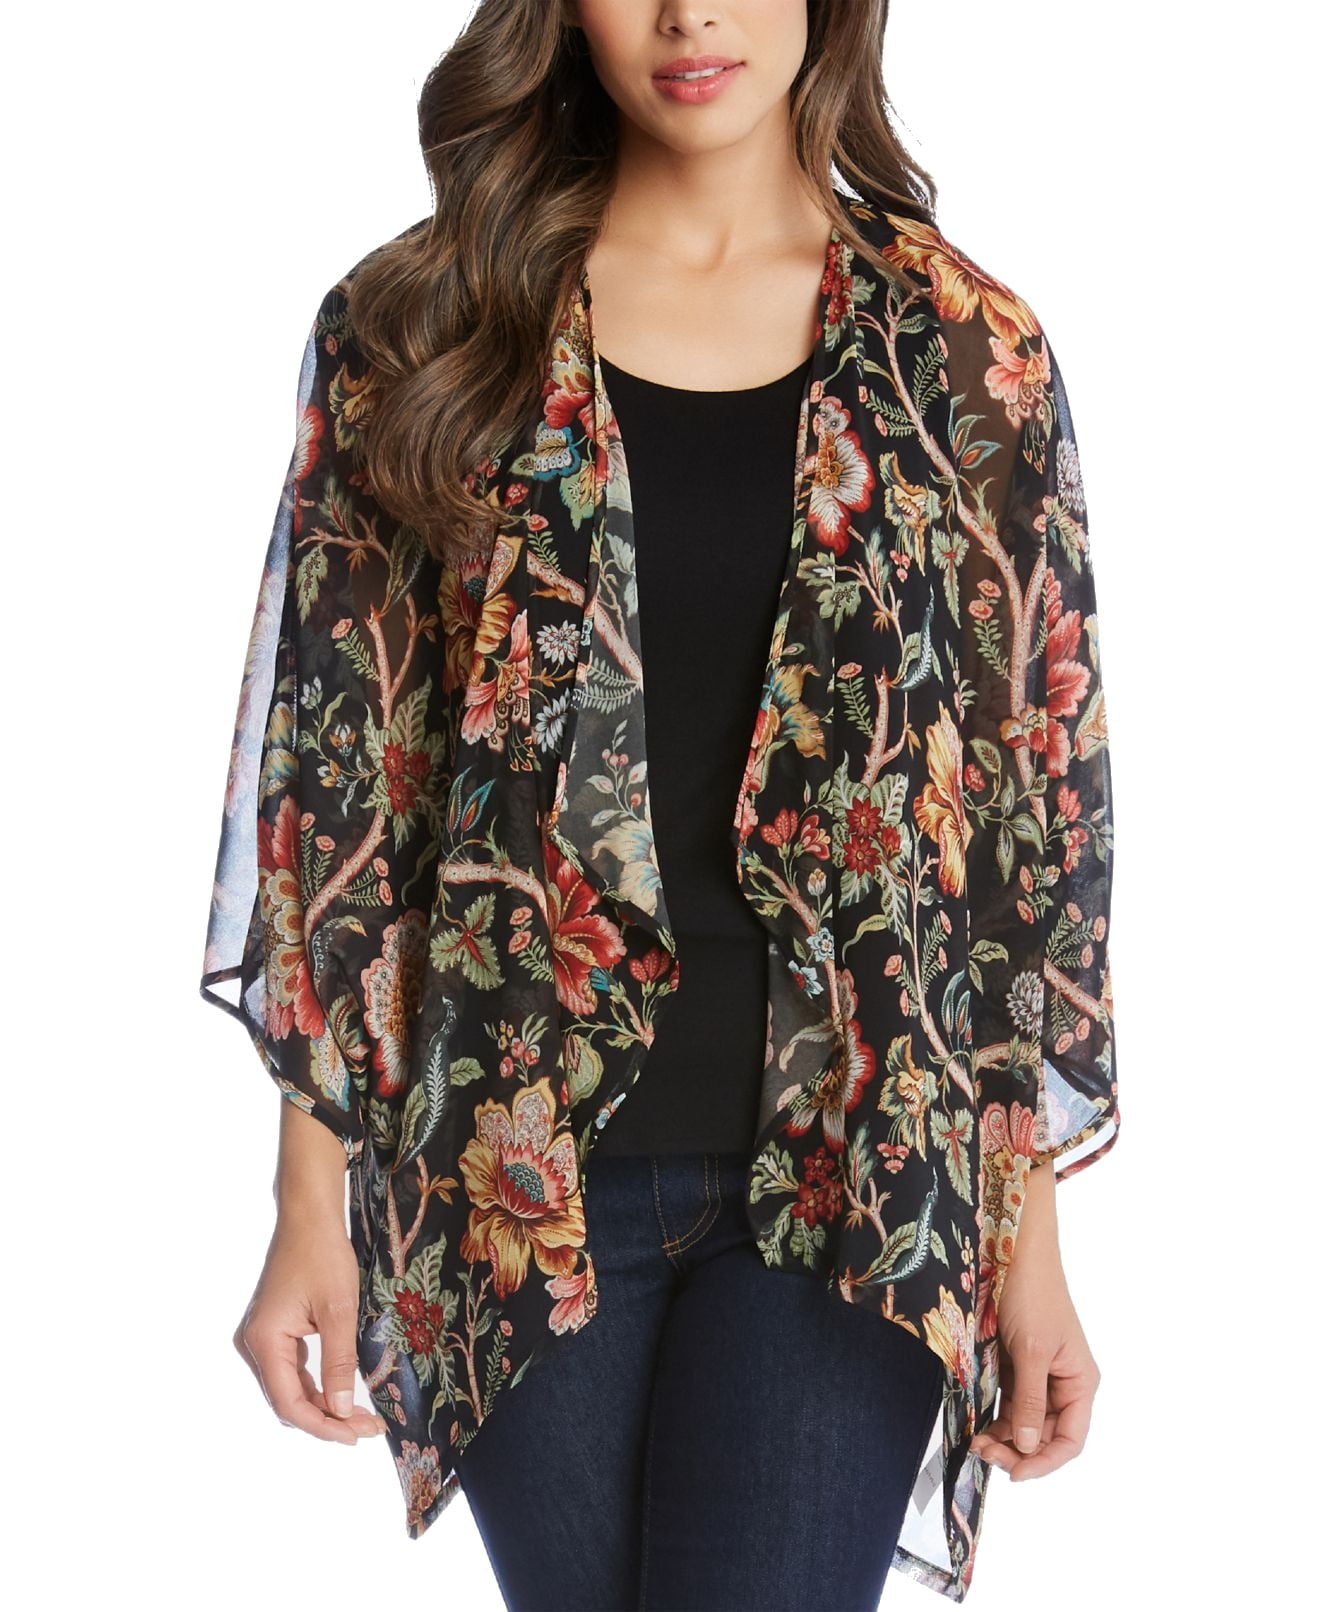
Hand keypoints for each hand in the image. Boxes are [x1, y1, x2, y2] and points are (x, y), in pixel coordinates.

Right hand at [234, 1210, 387, 1443]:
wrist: (309, 1218)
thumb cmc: (324, 1256)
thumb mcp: (339, 1310)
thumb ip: (339, 1362)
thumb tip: (343, 1410)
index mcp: (264, 1341)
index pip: (290, 1403)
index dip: (323, 1425)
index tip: (356, 1436)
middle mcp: (254, 1345)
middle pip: (287, 1400)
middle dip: (328, 1419)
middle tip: (368, 1429)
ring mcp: (261, 1339)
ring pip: (290, 1388)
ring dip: (323, 1405)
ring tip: (362, 1417)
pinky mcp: (273, 1331)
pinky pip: (291, 1370)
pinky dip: (316, 1385)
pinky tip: (343, 1393)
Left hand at [969, 1202, 1100, 1480]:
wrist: (1013, 1253)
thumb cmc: (1033, 1295)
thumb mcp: (1032, 1352)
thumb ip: (1030, 1401)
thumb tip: (1027, 1446)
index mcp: (1080, 1382)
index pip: (1070, 1439)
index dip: (1045, 1461)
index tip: (1015, 1472)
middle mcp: (1064, 1383)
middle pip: (1045, 1435)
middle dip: (1018, 1450)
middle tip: (984, 1452)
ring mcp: (1040, 1375)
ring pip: (1025, 1422)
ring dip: (1004, 1437)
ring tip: (976, 1442)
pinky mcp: (1018, 1365)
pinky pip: (1010, 1402)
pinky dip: (995, 1416)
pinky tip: (978, 1424)